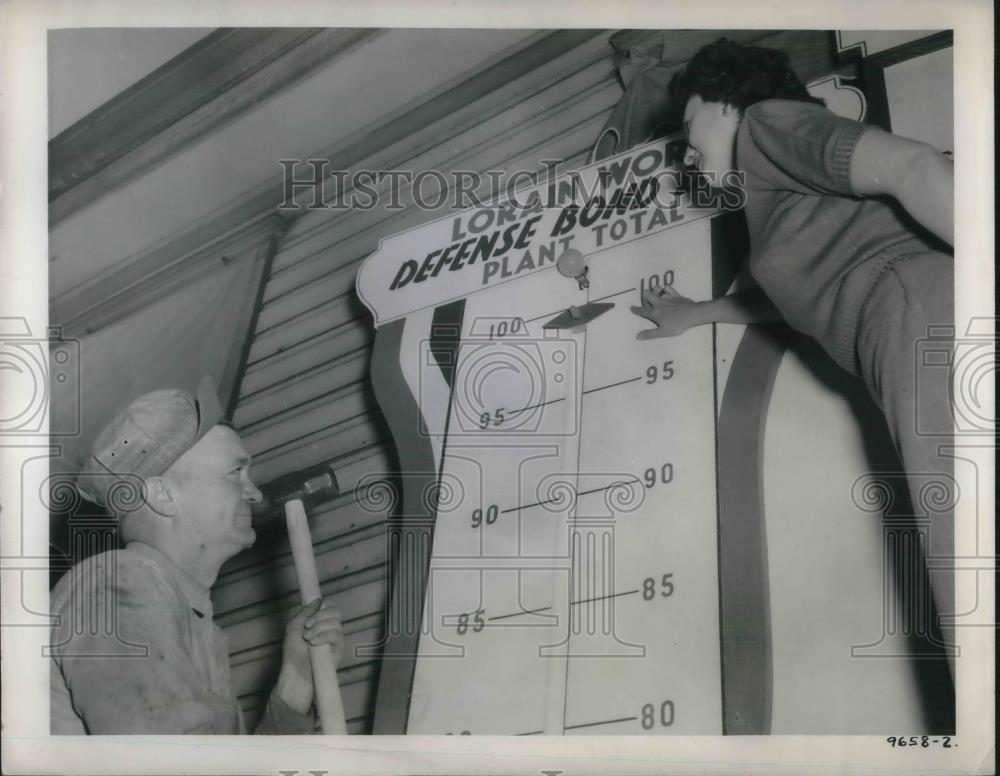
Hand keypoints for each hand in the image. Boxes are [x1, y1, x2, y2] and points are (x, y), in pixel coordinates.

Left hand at [275, 598, 343, 713]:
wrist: (296, 672)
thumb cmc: (293, 651)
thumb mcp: (294, 627)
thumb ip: (305, 612)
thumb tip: (319, 600)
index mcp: (319, 620)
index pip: (330, 605)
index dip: (326, 604)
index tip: (317, 607)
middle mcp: (330, 627)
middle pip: (334, 611)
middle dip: (320, 616)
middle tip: (307, 626)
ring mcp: (336, 638)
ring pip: (336, 622)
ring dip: (319, 627)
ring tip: (308, 638)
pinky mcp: (340, 648)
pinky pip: (337, 635)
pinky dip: (324, 636)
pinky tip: (314, 643)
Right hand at [630, 285, 702, 339]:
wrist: (692, 314)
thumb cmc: (677, 325)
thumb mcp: (663, 333)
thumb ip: (650, 334)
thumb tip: (637, 336)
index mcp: (654, 313)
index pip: (642, 311)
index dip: (636, 310)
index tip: (632, 308)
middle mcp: (658, 303)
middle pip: (646, 295)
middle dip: (644, 296)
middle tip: (647, 301)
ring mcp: (667, 297)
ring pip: (656, 288)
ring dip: (654, 290)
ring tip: (656, 295)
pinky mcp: (675, 294)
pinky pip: (668, 287)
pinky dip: (666, 289)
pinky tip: (666, 292)